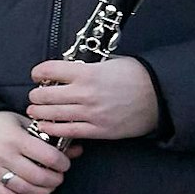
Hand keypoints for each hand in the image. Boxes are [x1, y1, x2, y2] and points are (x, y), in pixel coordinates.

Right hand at [0, 111, 78, 193]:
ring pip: (24, 189)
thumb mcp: (25, 123)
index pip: (48, 157)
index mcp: (14, 138)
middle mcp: (2, 154)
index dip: (62, 164)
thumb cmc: (0, 124)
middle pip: (37, 177)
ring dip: (42, 192)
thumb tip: (76, 151)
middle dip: (54, 180)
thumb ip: (49, 138)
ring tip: (48, 187)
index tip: (64, 164)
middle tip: (58, 177)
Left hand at [26, 57, 158, 139]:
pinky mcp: (98, 130)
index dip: (39, 72)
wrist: (160, 97)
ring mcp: (91, 113)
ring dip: (39, 112)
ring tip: (34, 111)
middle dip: (36, 95)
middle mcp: (85, 93)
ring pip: (53, 115)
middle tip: (35, 96)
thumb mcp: (110, 62)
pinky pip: (68, 131)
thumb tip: (66, 71)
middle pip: (46, 95)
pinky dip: (52, 129)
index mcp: (87, 73)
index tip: (37, 75)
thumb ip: (85, 67)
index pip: (50, 70)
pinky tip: (45, 126)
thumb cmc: (136, 75)